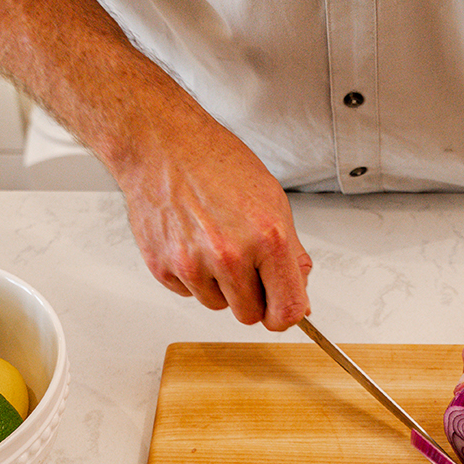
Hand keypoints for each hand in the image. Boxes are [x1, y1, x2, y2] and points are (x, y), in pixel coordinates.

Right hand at [116, 124, 312, 331]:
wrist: (163, 146)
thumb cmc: (216, 164)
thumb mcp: (272, 201)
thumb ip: (290, 255)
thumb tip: (300, 298)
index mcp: (267, 237)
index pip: (286, 309)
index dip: (286, 317)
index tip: (281, 313)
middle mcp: (229, 254)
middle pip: (249, 315)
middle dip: (251, 296)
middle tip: (243, 263)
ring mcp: (193, 264)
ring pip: (217, 305)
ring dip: (219, 286)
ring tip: (213, 243)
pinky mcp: (163, 267)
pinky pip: (188, 293)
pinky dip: (192, 276)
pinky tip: (191, 241)